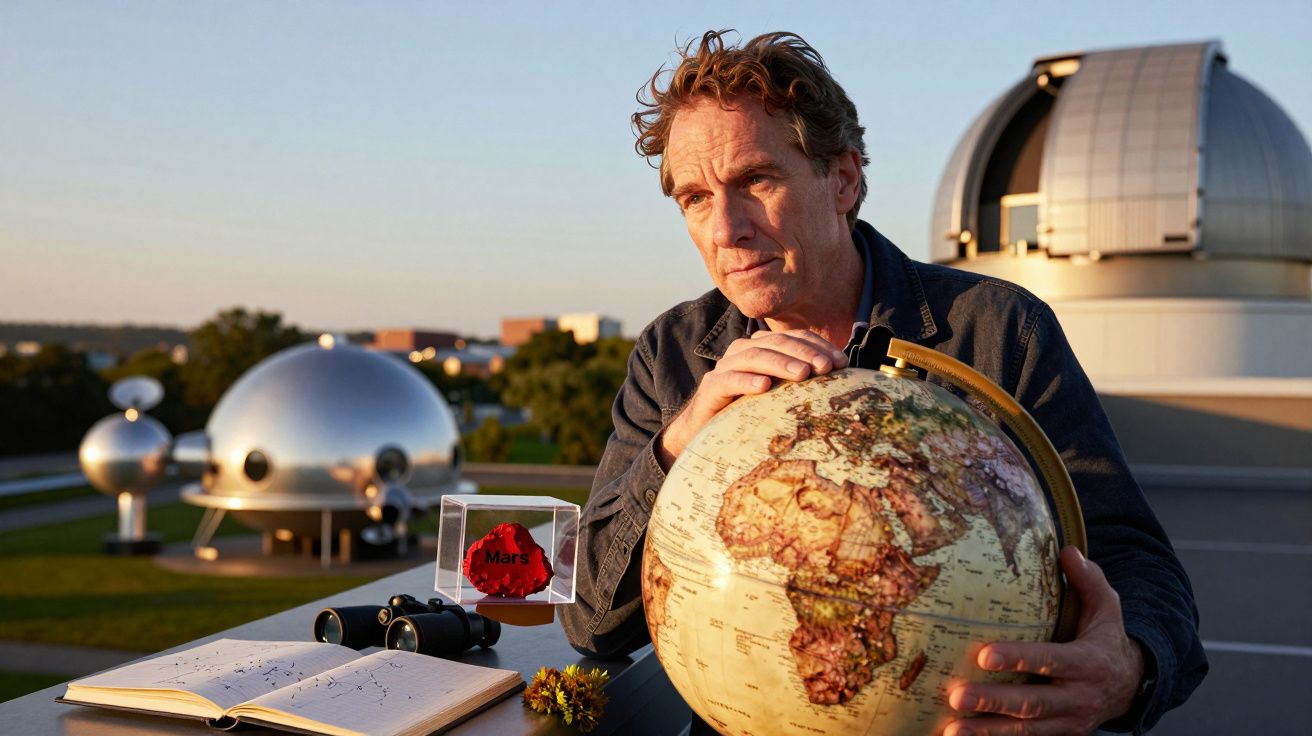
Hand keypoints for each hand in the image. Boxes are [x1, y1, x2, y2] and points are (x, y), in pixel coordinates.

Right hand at [656, 329, 846, 468]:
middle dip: (803, 353)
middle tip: (825, 368)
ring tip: (803, 374)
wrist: (706, 432)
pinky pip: (728, 379)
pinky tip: (764, 386)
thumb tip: (842, 379)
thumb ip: (801, 382)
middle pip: (776, 343)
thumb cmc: (749, 412)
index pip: (793, 337)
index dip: (817, 345)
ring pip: (754, 356)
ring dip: (780, 363)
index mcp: (762, 348)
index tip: (841, 361)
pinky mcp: (711, 387)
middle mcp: (743, 352)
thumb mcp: (779, 395)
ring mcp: (725, 368)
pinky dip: (746, 380)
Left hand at [943, 546, 1144, 735]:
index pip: (1050, 661)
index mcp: (1089, 663)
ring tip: (953, 729)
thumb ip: (1089, 580)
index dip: (1019, 659)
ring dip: (988, 731)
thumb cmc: (1106, 638)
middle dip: (993, 702)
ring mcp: (1068, 722)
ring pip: (1026, 730)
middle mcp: (1079, 697)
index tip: (985, 655)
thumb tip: (1067, 550)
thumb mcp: (1107, 607)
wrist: (1131, 685)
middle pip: (1032, 703)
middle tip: (957, 697)